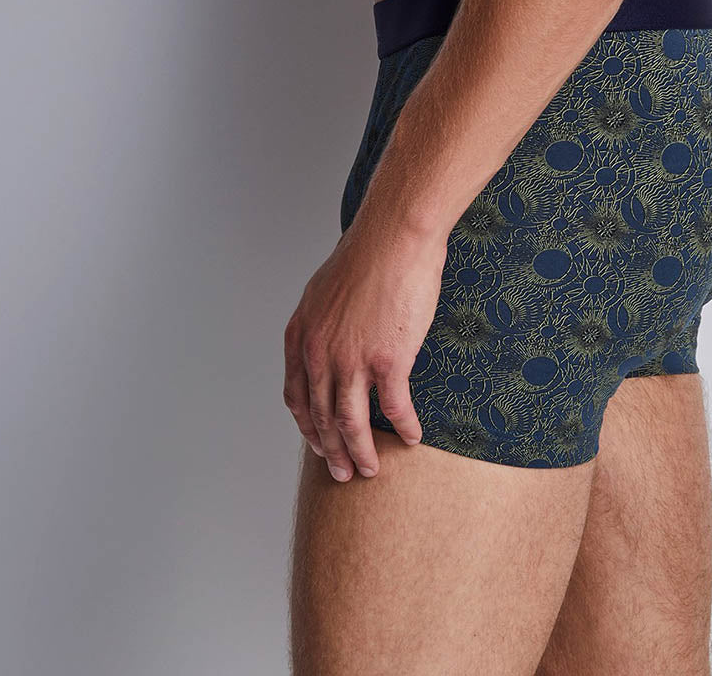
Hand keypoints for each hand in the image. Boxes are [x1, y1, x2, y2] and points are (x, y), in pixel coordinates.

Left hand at [283, 217, 445, 480]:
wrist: (393, 238)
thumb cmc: (366, 256)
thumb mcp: (324, 291)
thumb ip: (322, 323)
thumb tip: (329, 340)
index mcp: (302, 336)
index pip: (297, 396)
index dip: (307, 427)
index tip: (319, 444)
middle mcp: (320, 354)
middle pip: (321, 418)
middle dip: (331, 451)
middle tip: (343, 472)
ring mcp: (352, 360)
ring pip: (351, 423)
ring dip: (361, 452)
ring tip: (370, 469)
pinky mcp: (388, 361)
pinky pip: (394, 407)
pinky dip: (403, 427)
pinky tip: (413, 437)